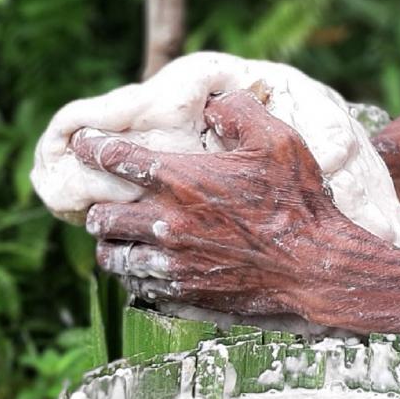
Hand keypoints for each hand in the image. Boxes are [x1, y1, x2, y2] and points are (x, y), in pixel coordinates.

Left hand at [71, 89, 399, 326]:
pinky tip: (149, 270)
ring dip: (113, 247)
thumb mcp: (277, 141)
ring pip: (114, 258)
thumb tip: (214, 101)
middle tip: (104, 204)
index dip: (90, 147)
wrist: (319, 271)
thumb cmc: (300, 202)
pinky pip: (140, 289)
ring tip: (120, 241)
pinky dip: (137, 278)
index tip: (80, 144)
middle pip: (102, 217)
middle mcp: (167, 224)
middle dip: (98, 208)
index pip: (115, 159)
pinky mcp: (185, 296)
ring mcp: (173, 265)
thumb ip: (239, 111)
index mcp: (181, 181)